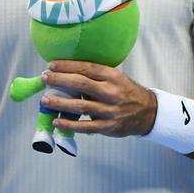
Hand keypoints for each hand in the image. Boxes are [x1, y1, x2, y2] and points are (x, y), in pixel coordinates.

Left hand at [40, 60, 157, 136]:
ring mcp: (110, 111)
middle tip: (44, 78)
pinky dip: (70, 124)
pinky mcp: (109, 127)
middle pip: (81, 84)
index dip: (67, 65)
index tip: (51, 65)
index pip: (87, 68)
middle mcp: (112, 92)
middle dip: (59, 80)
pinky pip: (86, 127)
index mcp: (113, 76)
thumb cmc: (125, 92)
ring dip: (60, 102)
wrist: (149, 113)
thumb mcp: (115, 78)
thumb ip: (95, 76)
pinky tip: (56, 121)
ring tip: (44, 100)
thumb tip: (65, 71)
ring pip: (81, 106)